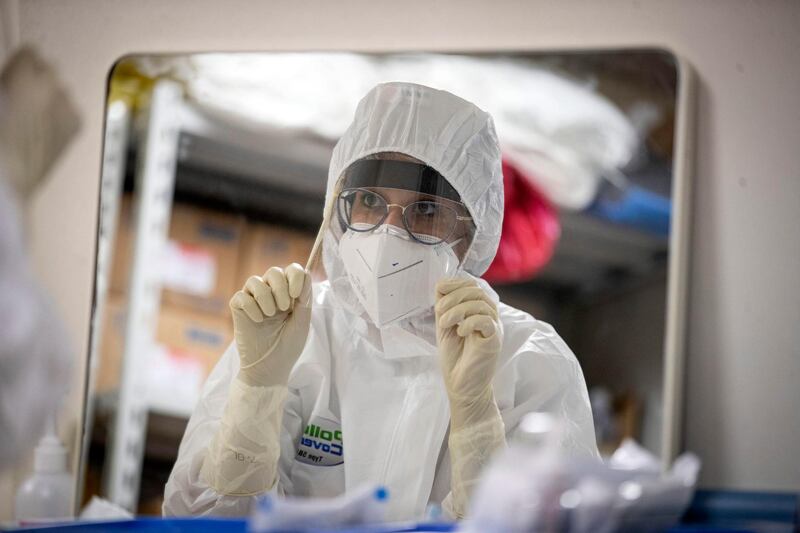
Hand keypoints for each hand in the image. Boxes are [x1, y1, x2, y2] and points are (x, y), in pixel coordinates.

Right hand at [229, 263, 311, 386]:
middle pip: (274, 272)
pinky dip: (251, 306)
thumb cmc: (288, 346)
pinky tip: (258, 320)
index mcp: (289, 294)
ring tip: (270, 314)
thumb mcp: (302, 323)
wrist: (270, 368)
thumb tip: (305, 274)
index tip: (298, 295)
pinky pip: (241, 296)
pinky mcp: (238, 309)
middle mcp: (271, 293)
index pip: (292, 270)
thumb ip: (304, 300)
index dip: (295, 276)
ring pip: (254, 280)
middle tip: (285, 307)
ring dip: (265, 296)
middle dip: (281, 286)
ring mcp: (253, 300)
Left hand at [435, 278, 501, 429]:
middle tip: (440, 312)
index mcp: (477, 311)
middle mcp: (488, 316)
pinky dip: (470, 322)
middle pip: (476, 291)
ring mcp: (493, 327)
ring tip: (445, 323)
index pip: (472, 285)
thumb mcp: (445, 326)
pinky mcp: (494, 339)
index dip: (456, 283)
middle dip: (454, 297)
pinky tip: (460, 332)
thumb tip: (441, 284)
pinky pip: (486, 320)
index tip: (441, 290)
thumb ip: (444, 306)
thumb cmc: (455, 358)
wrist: (461, 386)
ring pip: (481, 303)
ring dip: (458, 310)